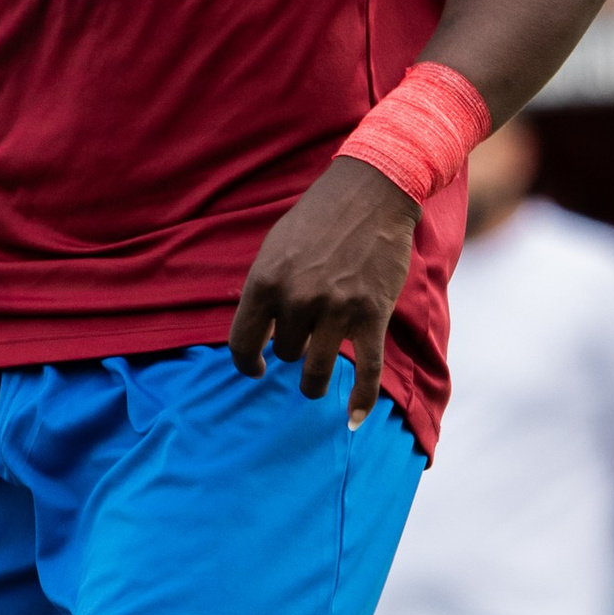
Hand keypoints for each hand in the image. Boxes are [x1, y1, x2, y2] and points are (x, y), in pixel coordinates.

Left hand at [227, 156, 420, 417]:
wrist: (372, 193)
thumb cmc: (319, 219)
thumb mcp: (275, 248)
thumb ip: (263, 290)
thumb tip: (255, 334)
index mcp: (265, 281)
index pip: (242, 342)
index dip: (245, 363)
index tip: (255, 369)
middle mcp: (298, 298)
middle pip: (285, 353)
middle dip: (292, 350)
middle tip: (305, 339)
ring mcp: (336, 309)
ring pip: (316, 371)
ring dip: (313, 383)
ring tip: (313, 384)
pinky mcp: (372, 315)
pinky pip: (367, 371)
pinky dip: (361, 401)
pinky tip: (353, 421)